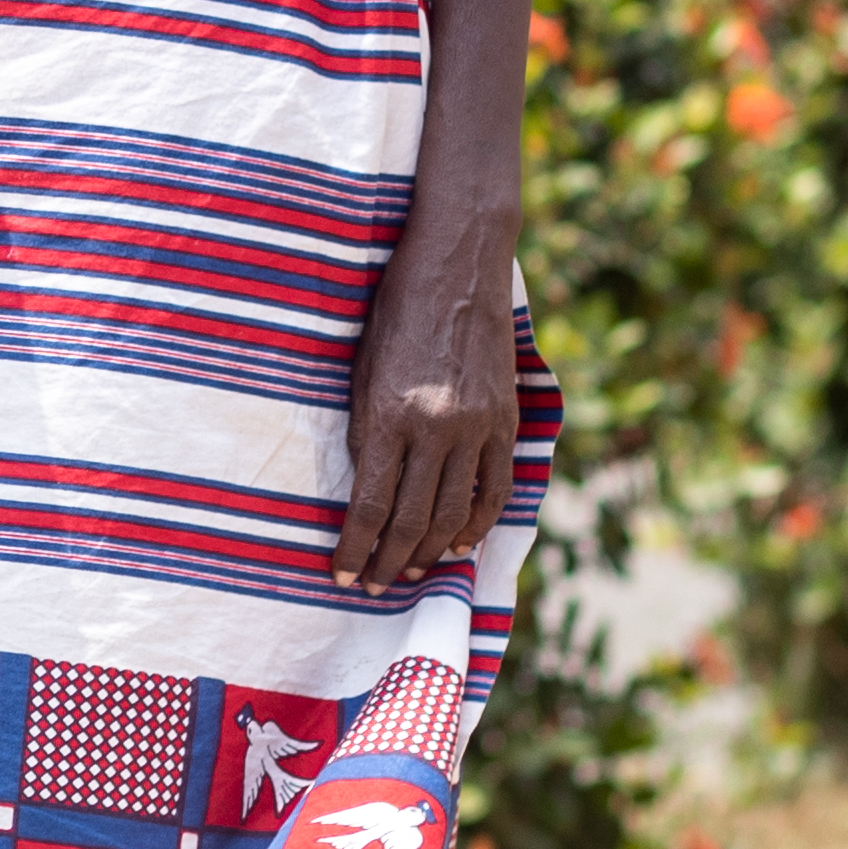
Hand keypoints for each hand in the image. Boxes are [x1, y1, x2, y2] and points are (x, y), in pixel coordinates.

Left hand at [330, 199, 528, 589]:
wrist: (457, 263)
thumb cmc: (394, 309)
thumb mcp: (361, 367)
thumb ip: (365, 429)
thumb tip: (365, 490)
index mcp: (387, 414)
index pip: (368, 505)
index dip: (354, 549)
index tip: (342, 576)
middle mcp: (434, 427)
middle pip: (410, 520)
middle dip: (388, 561)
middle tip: (374, 585)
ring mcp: (475, 425)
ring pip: (453, 513)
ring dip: (430, 552)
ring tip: (411, 571)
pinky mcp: (504, 419)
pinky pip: (494, 488)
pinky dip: (477, 523)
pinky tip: (460, 543)